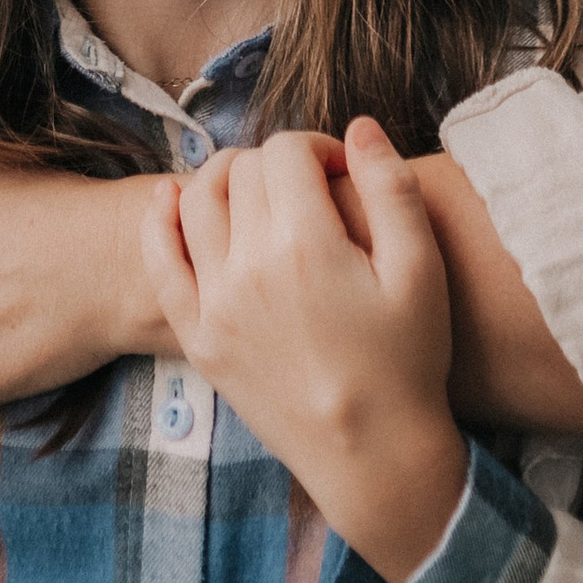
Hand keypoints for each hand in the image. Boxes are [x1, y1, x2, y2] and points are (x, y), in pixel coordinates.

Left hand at [140, 121, 468, 582]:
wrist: (372, 455)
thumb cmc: (407, 362)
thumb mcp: (422, 270)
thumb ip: (392, 188)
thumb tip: (358, 127)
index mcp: (307, 245)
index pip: (287, 151)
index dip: (318, 146)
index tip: (342, 172)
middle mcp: (249, 268)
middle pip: (242, 171)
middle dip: (276, 163)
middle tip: (308, 187)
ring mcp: (215, 304)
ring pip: (196, 201)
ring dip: (224, 178)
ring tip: (257, 192)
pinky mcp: (198, 337)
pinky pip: (160, 261)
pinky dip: (160, 220)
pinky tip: (173, 199)